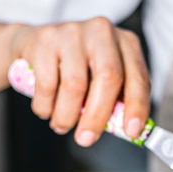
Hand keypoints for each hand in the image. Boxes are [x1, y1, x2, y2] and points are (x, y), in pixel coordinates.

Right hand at [10, 17, 149, 145]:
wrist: (34, 44)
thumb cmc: (77, 67)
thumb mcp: (102, 79)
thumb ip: (116, 100)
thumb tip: (124, 130)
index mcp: (125, 43)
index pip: (138, 77)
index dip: (137, 106)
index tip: (132, 131)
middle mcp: (102, 32)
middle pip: (108, 77)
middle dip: (98, 116)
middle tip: (86, 139)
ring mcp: (73, 32)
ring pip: (75, 84)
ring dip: (67, 115)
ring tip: (62, 126)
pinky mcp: (44, 39)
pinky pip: (47, 83)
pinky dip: (46, 106)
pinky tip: (46, 111)